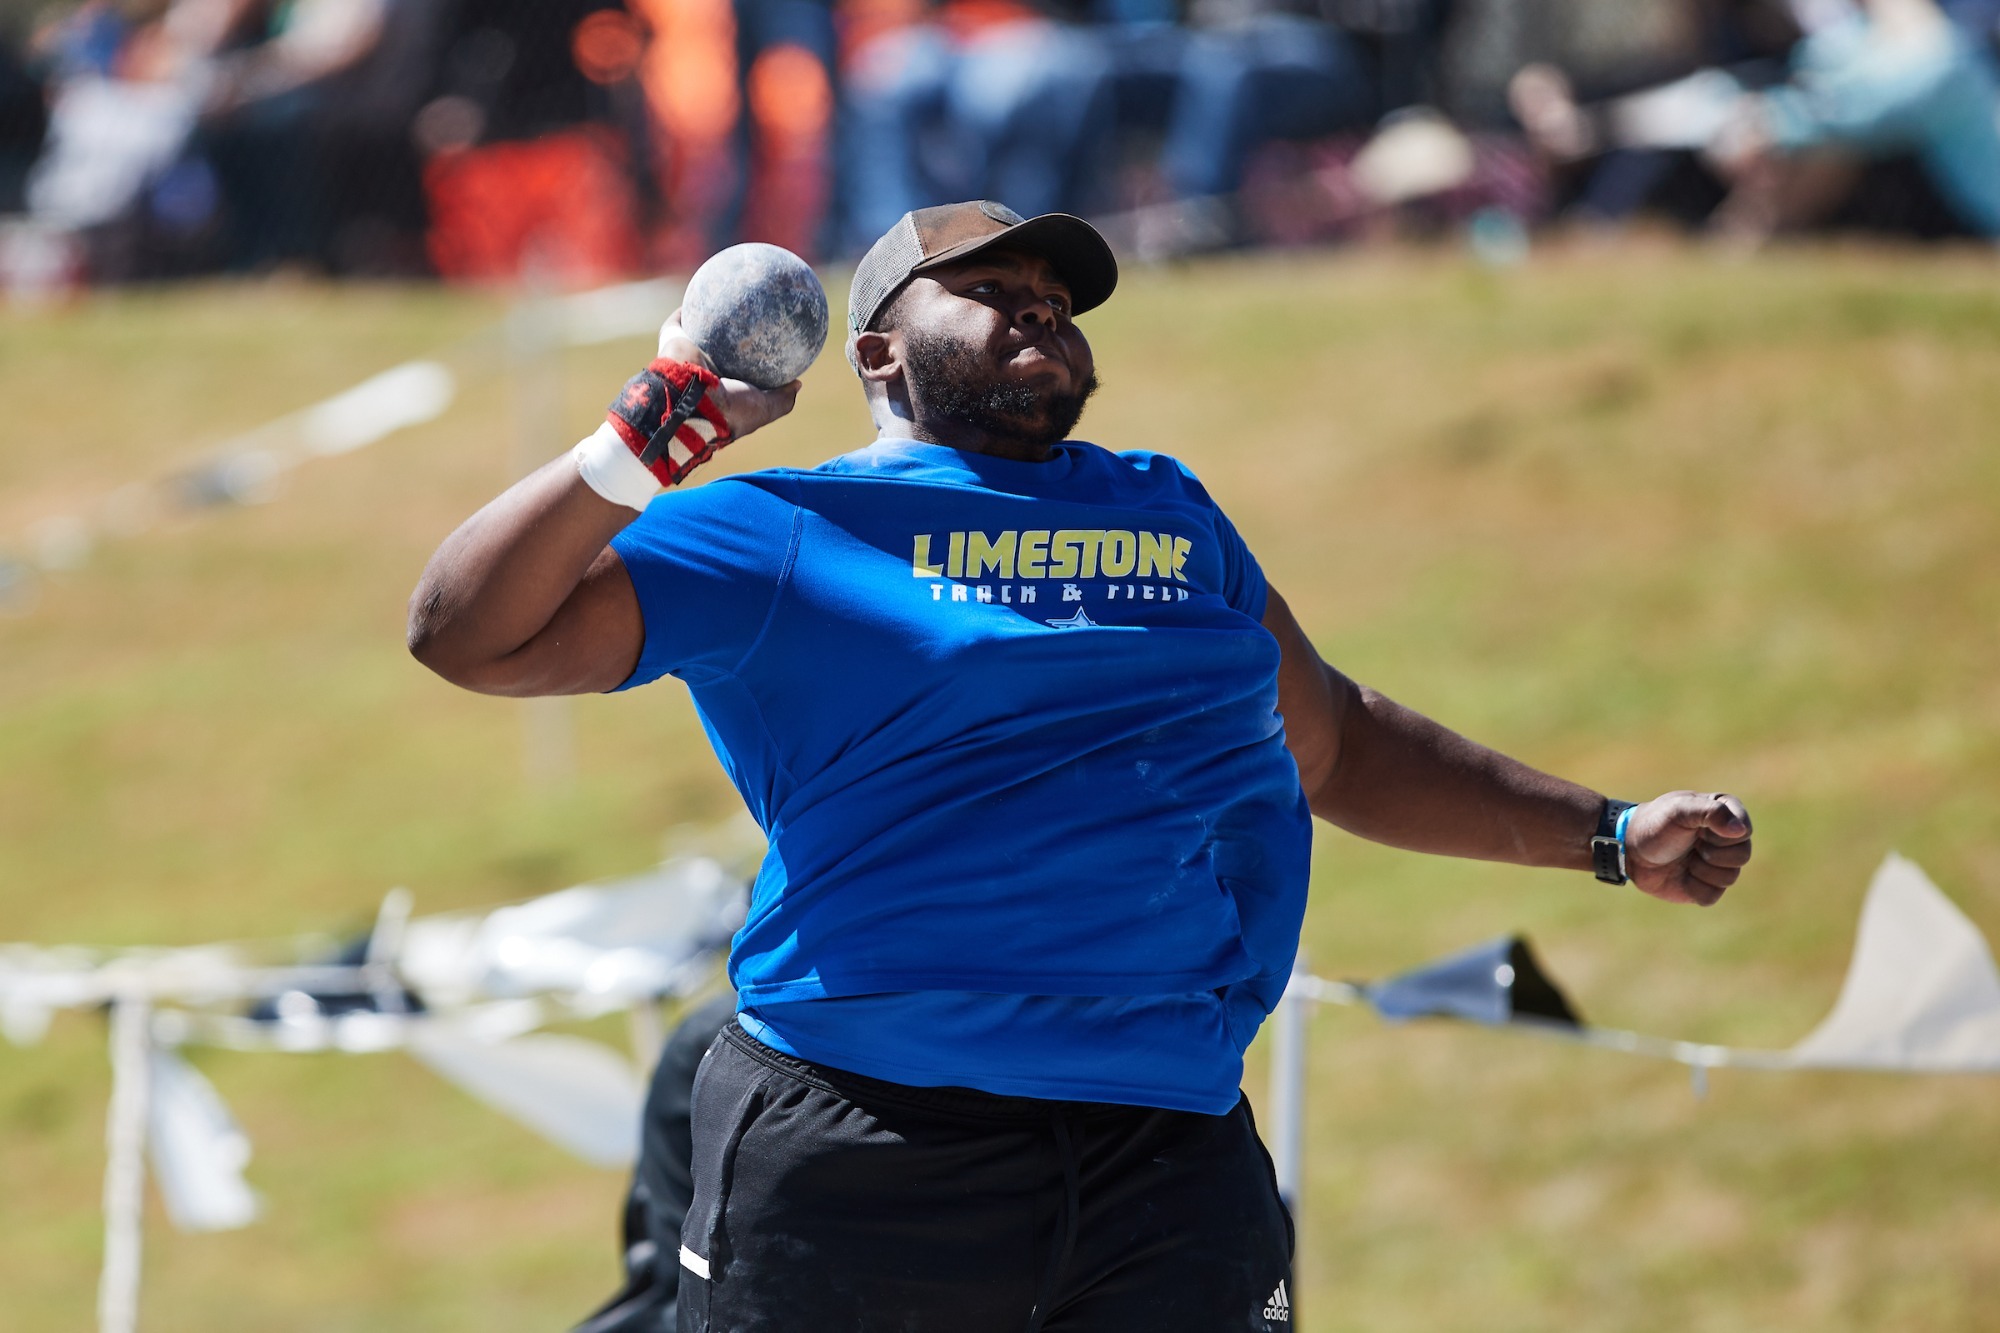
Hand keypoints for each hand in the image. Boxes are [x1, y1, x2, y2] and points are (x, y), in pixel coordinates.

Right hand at [658, 310, 800, 439]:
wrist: (691, 400)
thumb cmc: (729, 408)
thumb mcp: (764, 408)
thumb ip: (782, 399)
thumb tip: (798, 383)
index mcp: (722, 390)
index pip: (741, 374)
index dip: (754, 361)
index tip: (770, 346)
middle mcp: (705, 372)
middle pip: (720, 349)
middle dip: (731, 337)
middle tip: (751, 318)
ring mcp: (687, 356)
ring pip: (699, 331)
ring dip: (710, 317)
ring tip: (728, 299)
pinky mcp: (673, 340)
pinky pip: (681, 317)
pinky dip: (690, 305)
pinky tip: (708, 288)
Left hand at [1625, 791, 1751, 905]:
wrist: (1630, 850)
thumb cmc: (1654, 825)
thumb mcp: (1679, 810)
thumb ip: (1711, 813)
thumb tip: (1741, 831)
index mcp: (1724, 813)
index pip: (1744, 830)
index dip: (1720, 835)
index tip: (1697, 829)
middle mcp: (1726, 839)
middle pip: (1742, 856)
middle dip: (1711, 854)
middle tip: (1689, 845)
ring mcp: (1718, 864)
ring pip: (1729, 878)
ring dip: (1700, 870)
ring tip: (1683, 859)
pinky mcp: (1706, 886)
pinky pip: (1712, 896)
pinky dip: (1693, 888)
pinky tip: (1681, 875)